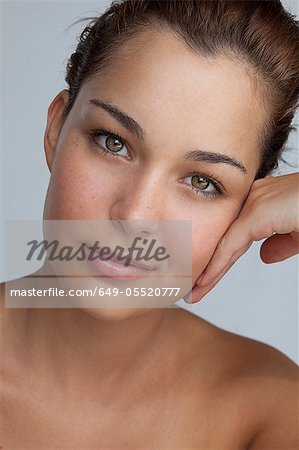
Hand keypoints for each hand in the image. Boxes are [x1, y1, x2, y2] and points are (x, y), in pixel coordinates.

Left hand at [184, 172, 298, 303]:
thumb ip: (281, 243)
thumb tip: (264, 256)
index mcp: (262, 201)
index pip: (234, 235)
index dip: (220, 259)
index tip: (205, 279)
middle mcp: (253, 198)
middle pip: (224, 238)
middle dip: (207, 264)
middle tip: (191, 288)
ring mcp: (254, 202)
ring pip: (223, 242)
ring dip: (207, 269)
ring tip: (192, 292)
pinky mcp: (257, 212)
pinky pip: (230, 244)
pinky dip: (216, 265)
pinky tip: (204, 282)